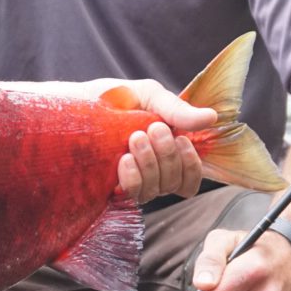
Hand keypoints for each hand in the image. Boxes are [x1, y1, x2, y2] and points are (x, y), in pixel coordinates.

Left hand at [115, 79, 217, 202]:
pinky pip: (133, 194)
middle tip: (155, 129)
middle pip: (174, 183)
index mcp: (167, 155)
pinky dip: (134, 177)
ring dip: (151, 164)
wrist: (78, 101)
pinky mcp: (111, 187)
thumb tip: (212, 118)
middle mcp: (152, 174)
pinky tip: (125, 159)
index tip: (182, 139)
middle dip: (168, 155)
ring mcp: (132, 182)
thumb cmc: (116, 99)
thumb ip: (178, 110)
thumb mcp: (150, 96)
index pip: (190, 180)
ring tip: (136, 137)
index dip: (192, 166)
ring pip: (156, 189)